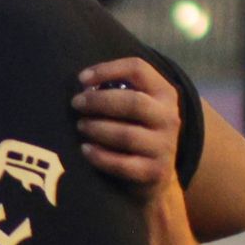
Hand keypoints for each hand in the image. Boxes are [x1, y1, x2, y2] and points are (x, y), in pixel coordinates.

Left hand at [72, 58, 181, 187]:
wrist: (157, 175)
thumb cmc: (139, 130)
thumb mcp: (139, 106)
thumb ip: (119, 90)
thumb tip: (85, 85)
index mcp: (165, 94)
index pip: (138, 69)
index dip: (107, 69)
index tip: (81, 79)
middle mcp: (169, 118)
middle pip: (133, 102)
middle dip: (99, 101)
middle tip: (76, 103)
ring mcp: (164, 147)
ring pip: (126, 135)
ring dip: (97, 128)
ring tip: (80, 125)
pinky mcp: (155, 172)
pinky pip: (122, 164)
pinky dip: (100, 156)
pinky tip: (85, 149)